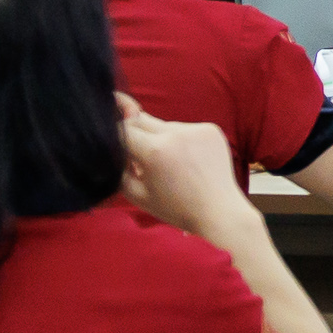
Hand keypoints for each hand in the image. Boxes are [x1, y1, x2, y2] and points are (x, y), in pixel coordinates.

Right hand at [117, 98, 254, 239]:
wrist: (217, 210)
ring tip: (168, 163)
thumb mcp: (136, 193)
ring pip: (164, 125)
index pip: (122, 130)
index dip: (116, 141)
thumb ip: (119, 166)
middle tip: (141, 156)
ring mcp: (197, 129)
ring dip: (159, 138)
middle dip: (135, 136)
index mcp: (155, 150)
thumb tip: (114, 145)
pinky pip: (185, 128)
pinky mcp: (212, 129)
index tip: (118, 151)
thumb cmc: (175, 208)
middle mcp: (176, 133)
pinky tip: (186, 160)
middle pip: (141, 121)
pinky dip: (180, 140)